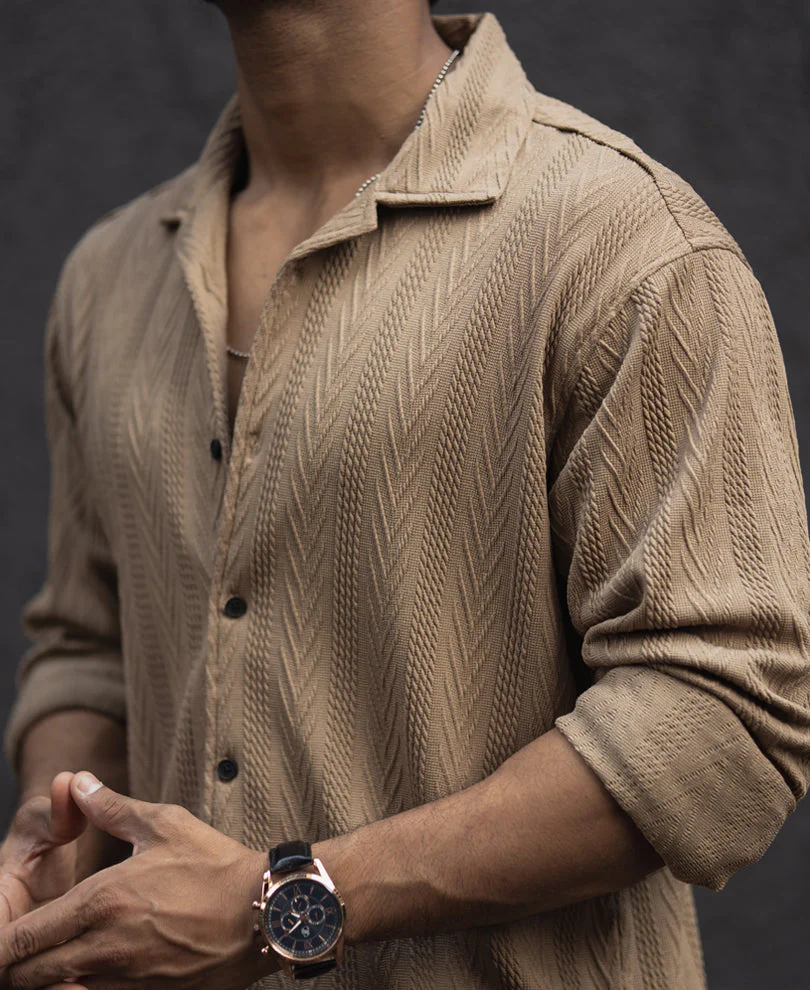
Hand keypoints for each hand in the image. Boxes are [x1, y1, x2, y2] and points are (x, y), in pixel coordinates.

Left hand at [0, 773, 277, 989]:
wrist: (263, 911)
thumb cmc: (214, 864)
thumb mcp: (163, 824)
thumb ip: (110, 807)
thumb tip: (75, 782)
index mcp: (101, 901)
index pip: (24, 937)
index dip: (2, 943)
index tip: (0, 939)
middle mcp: (104, 947)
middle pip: (29, 977)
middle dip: (15, 968)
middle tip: (19, 953)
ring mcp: (125, 979)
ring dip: (50, 979)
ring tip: (54, 961)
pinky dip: (84, 988)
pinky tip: (93, 971)